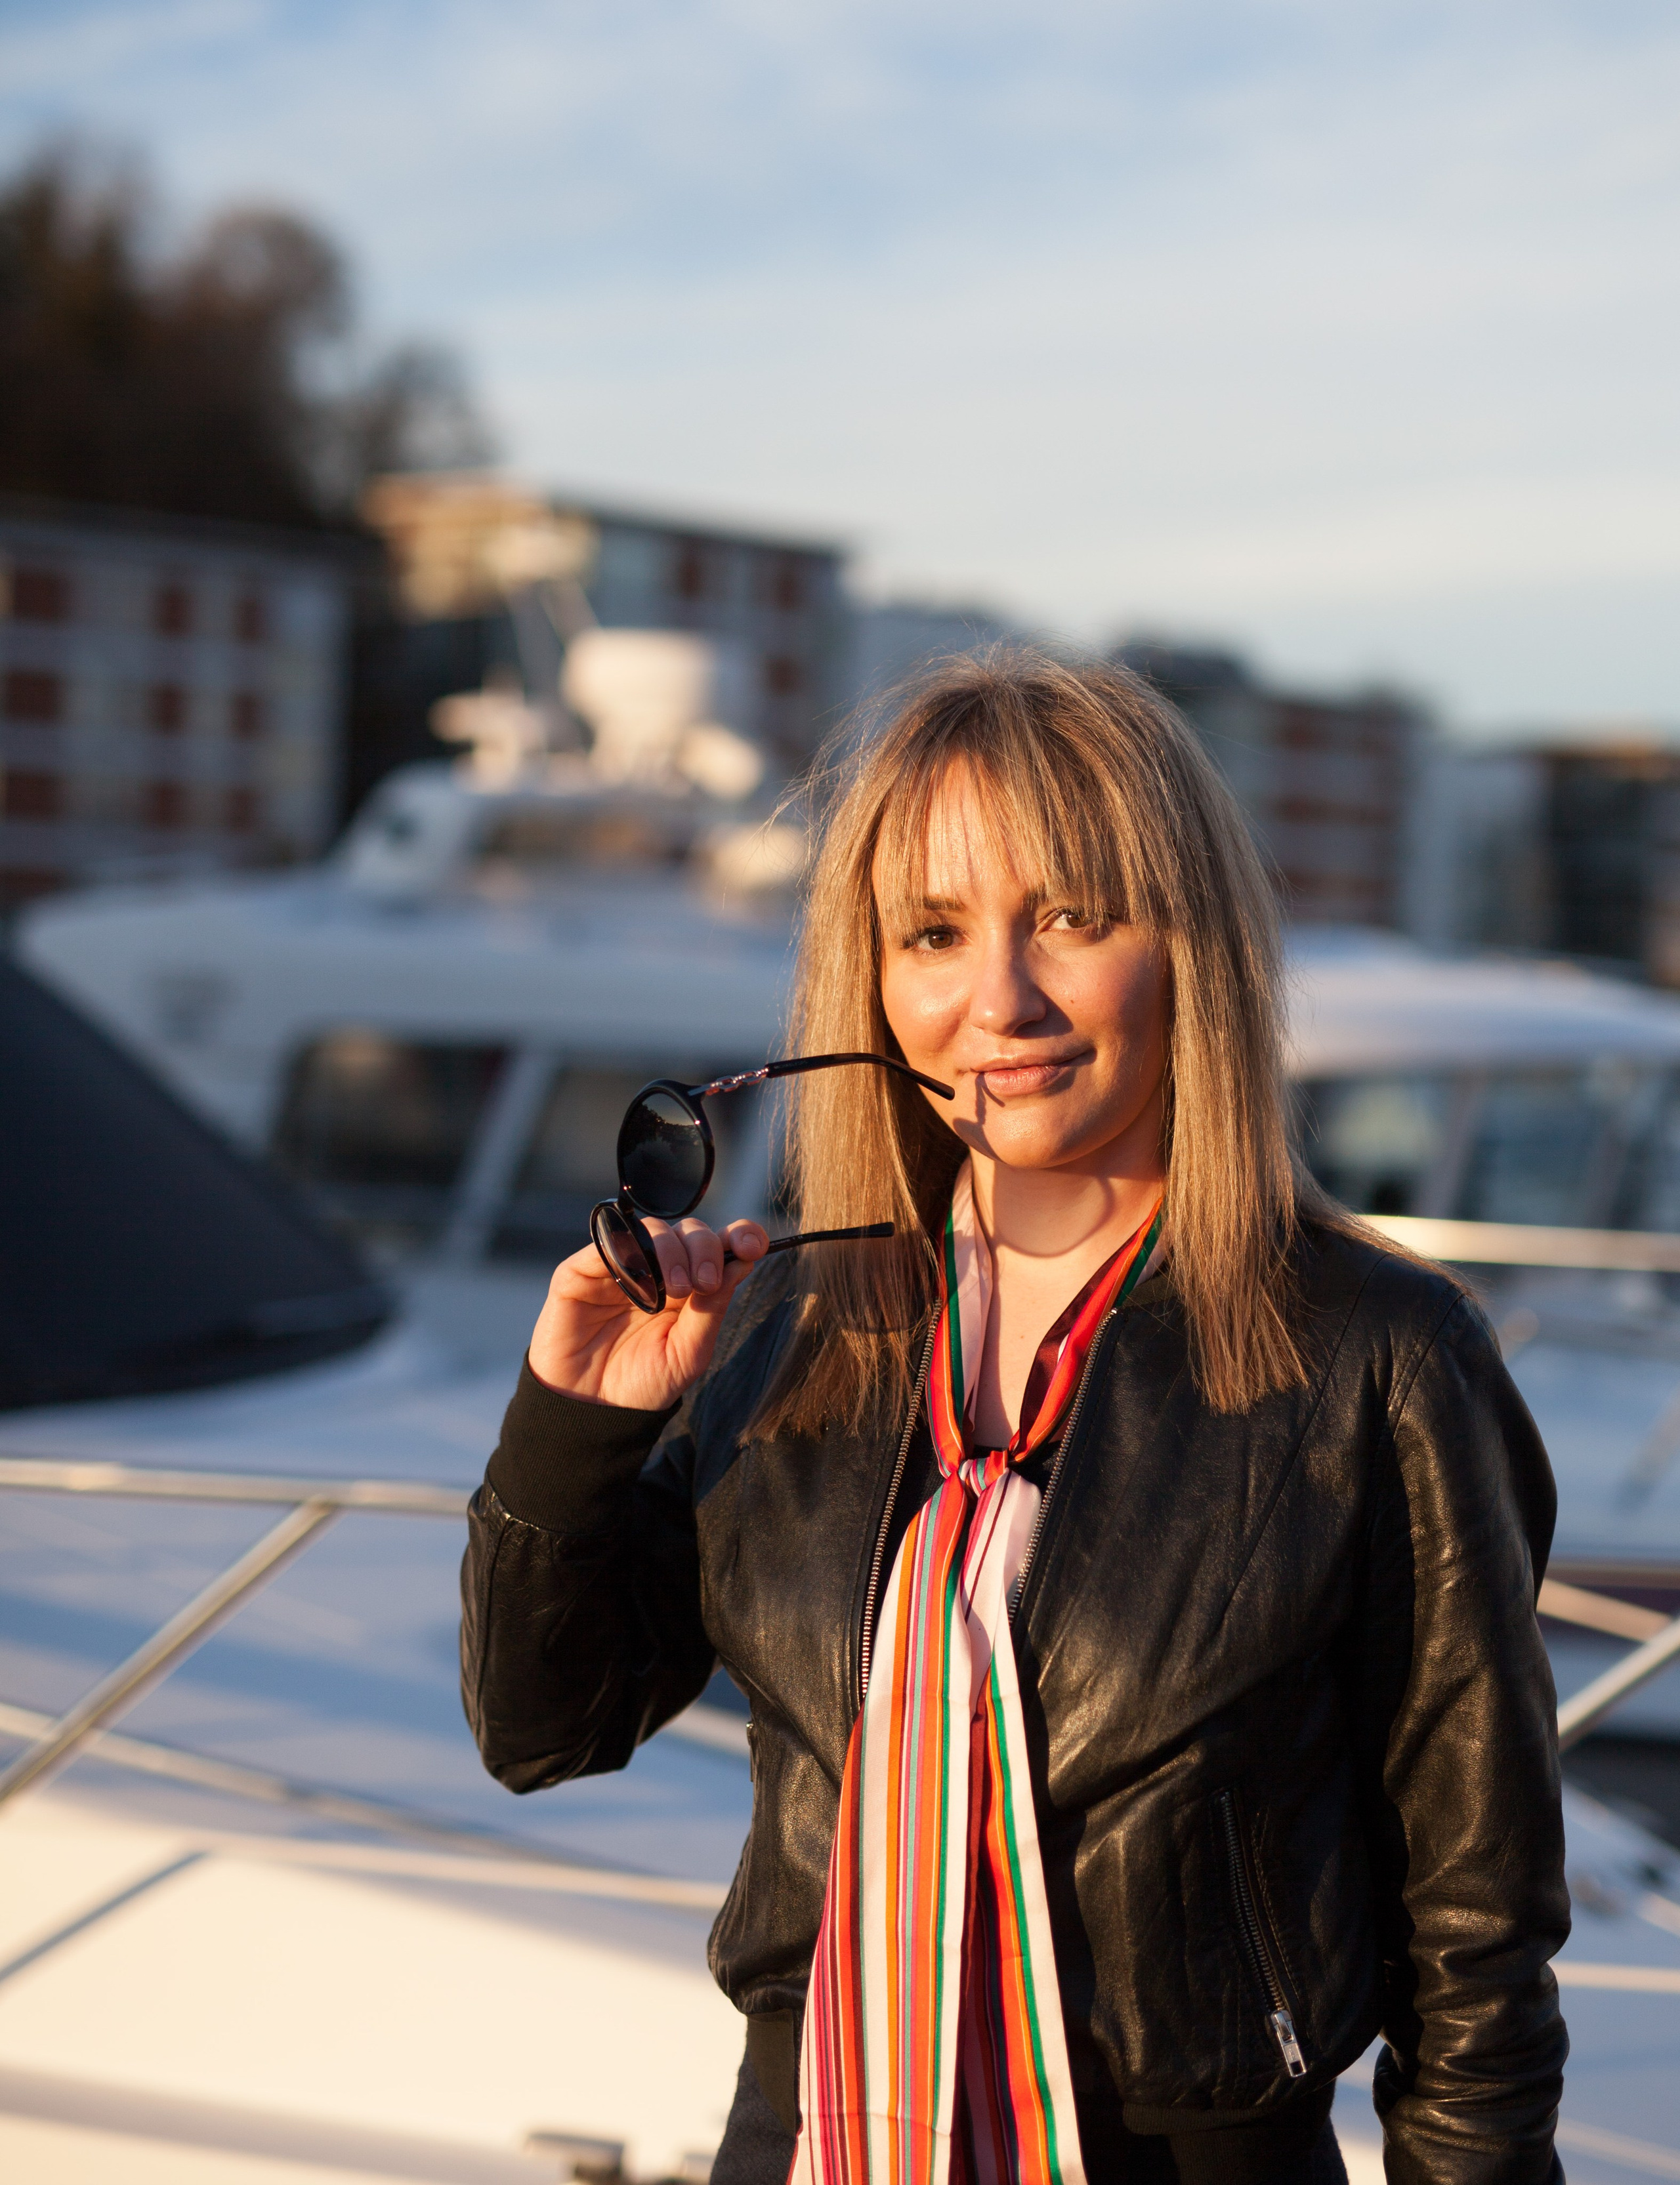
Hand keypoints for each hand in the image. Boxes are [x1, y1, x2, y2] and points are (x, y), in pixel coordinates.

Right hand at [526, 1217, 770, 1411]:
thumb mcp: (688, 1351)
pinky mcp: (583, 1269)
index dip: (739, 1235)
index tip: (750, 1245)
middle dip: (704, 1249)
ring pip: (653, 1229)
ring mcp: (622, 1265)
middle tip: (705, 1283)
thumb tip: (743, 1262)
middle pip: (690, 1231)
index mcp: (692, 1285)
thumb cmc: (644, 1382)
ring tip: (674, 1291)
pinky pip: (607, 1242)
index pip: (721, 1244)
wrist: (592, 1409)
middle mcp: (659, 1268)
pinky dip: (627, 1252)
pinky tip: (635, 1281)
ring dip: (671, 1251)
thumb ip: (713, 1308)